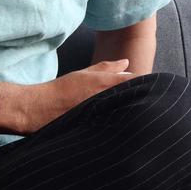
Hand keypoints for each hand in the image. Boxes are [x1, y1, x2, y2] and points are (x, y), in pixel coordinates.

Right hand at [18, 59, 138, 132]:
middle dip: (140, 97)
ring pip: (125, 109)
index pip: (134, 81)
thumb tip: (126, 62)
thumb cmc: (62, 89)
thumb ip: (107, 68)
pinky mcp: (96, 127)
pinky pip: (114, 122)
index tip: (150, 86)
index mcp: (105, 83)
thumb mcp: (85, 74)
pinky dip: (119, 120)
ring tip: (134, 111)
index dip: (144, 83)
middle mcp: (105, 97)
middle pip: (133, 97)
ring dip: (130, 108)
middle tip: (145, 99)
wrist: (40, 108)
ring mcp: (101, 113)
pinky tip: (120, 123)